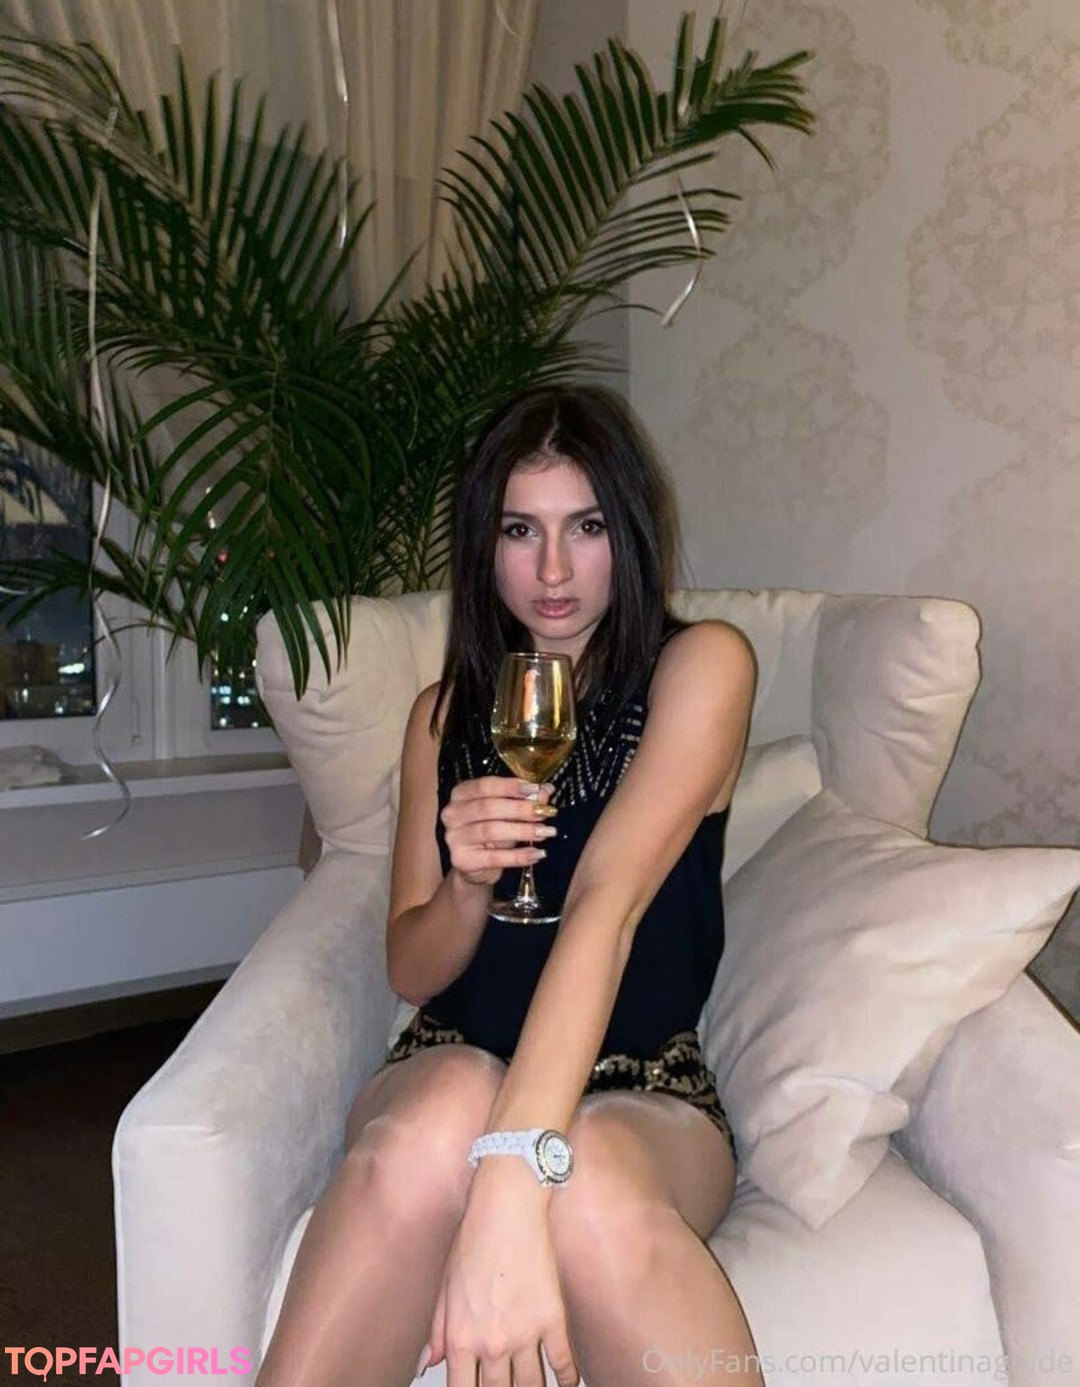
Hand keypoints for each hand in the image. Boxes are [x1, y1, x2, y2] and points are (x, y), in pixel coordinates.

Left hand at [423, 1162, 578, 1386]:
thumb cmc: (473, 1239)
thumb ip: (436, 1330)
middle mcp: (492, 1343)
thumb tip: (429, 1362)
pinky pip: (563, 1362)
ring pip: (530, 1385)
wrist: (507, 1209)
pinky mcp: (553, 1319)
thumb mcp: (445, 1286)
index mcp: (461, 1337)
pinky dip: (567, 1379)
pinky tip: (567, 1383)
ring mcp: (525, 1334)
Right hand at [441, 777, 557, 886]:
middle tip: (544, 812)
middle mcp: (452, 814)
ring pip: (491, 831)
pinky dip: (518, 856)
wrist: (479, 866)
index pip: (485, 785)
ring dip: (522, 830)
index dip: (510, 786)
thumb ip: (524, 799)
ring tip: (544, 832)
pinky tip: (536, 853)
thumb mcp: (508, 812)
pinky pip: (494, 857)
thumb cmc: (493, 831)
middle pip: (488, 807)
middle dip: (520, 809)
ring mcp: (454, 837)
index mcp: (461, 794)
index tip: (535, 790)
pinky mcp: (462, 860)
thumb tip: (545, 790)